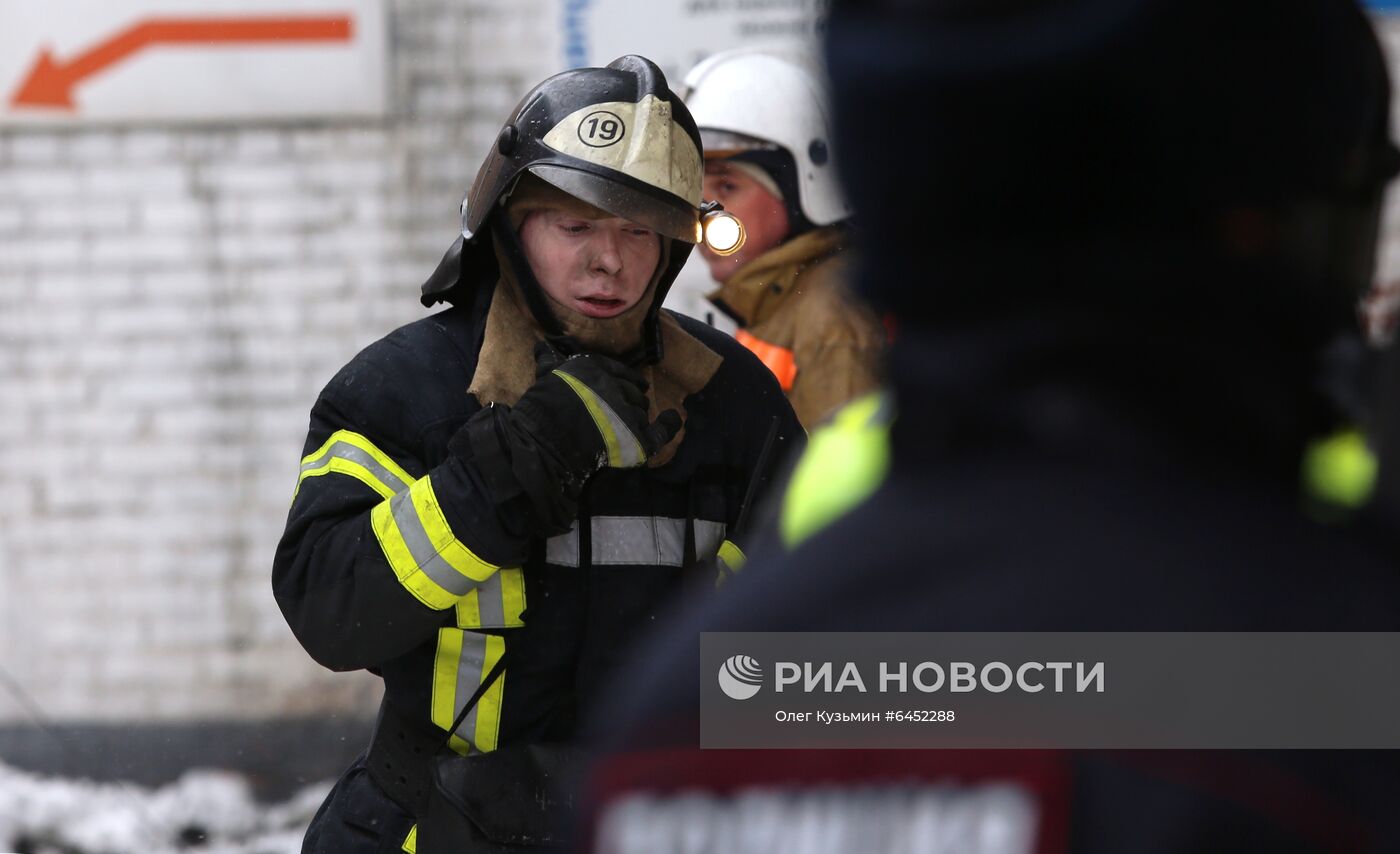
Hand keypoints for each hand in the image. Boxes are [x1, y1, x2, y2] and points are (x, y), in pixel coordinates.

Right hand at [514, 342, 680, 475]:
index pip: (618, 370)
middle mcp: (614, 385)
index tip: (634, 383)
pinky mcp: (633, 438)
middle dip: (631, 399)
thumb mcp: (545, 378)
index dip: (627, 378)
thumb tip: (541, 346)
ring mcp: (626, 412)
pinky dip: (668, 425)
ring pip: (640, 412)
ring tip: (627, 426)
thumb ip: (549, 361)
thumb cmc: (540, 410)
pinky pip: (658, 431)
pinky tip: (673, 418)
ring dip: (636, 417)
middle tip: (625, 410)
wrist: (543, 442)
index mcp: (594, 368)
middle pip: (632, 392)